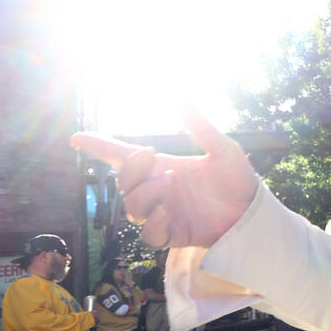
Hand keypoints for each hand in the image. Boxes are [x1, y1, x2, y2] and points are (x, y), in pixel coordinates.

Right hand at [70, 108, 257, 249]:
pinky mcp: (174, 234)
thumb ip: (201, 126)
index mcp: (164, 167)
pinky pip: (149, 235)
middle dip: (130, 168)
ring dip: (146, 193)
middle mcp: (160, 190)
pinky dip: (153, 224)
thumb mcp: (223, 150)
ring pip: (133, 207)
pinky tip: (167, 213)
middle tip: (152, 156)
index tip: (76, 138)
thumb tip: (182, 95)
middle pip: (124, 182)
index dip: (99, 147)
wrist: (254, 212)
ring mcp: (165, 213)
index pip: (123, 156)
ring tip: (170, 181)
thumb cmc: (239, 180)